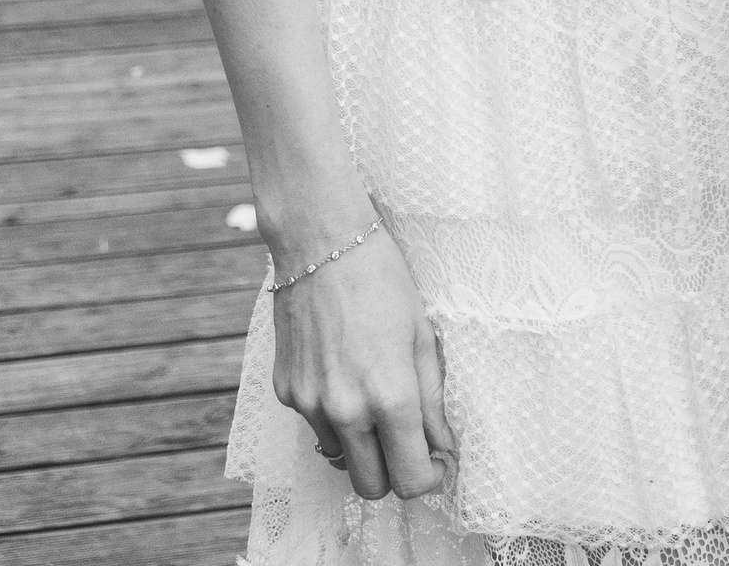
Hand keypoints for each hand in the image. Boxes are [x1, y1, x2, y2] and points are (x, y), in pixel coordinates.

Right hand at [271, 223, 454, 502]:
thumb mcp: (422, 335)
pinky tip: (341, 369)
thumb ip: (432, 400)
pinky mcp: (286, 393)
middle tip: (405, 440)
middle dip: (393, 473)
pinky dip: (332, 414)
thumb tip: (442, 446)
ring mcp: (310, 405)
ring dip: (360, 443)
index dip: (428, 478)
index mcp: (390, 396)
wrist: (320, 242)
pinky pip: (314, 425)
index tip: (434, 463)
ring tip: (369, 391)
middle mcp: (346, 411)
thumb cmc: (381, 280)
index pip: (410, 479)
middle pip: (370, 487)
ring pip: (340, 458)